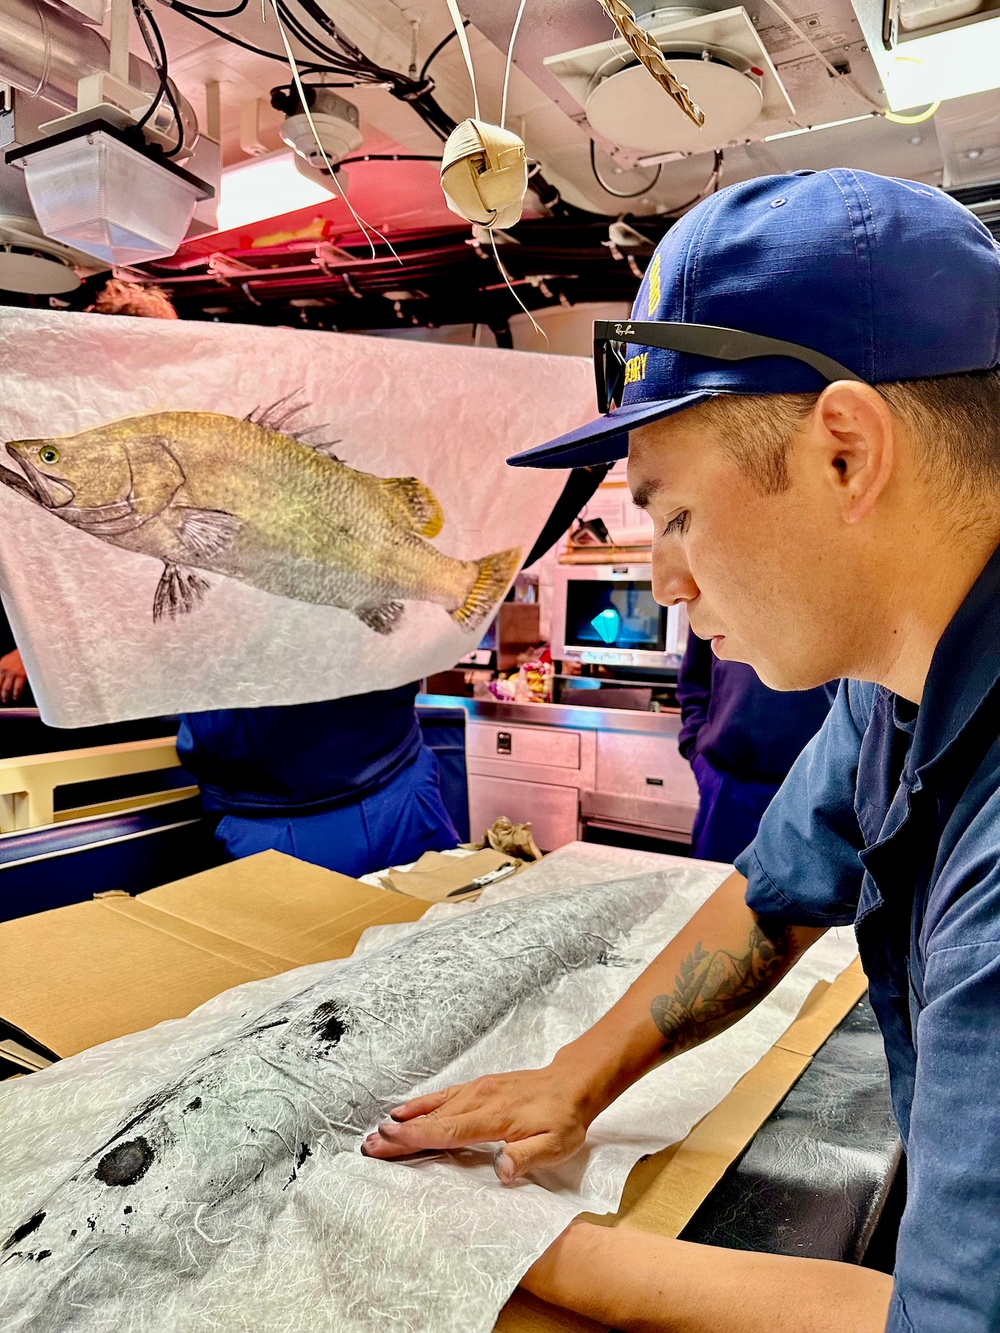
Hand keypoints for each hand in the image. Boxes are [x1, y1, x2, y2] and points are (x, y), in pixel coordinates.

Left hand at [0, 649, 25, 702]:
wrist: (29, 650)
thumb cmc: (19, 655)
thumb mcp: (5, 660)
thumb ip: (1, 669)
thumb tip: (0, 678)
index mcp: (0, 666)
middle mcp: (5, 670)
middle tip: (0, 698)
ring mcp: (13, 673)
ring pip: (6, 688)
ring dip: (5, 696)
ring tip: (5, 699)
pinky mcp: (21, 675)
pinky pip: (17, 688)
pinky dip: (16, 694)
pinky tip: (15, 696)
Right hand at [360, 1063, 597, 1182]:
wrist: (571, 1083)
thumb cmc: (564, 1119)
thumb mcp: (556, 1145)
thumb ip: (527, 1156)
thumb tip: (501, 1169)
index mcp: (494, 1117)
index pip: (448, 1130)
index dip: (417, 1137)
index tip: (388, 1139)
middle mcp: (479, 1100)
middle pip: (432, 1120)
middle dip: (399, 1133)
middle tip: (368, 1145)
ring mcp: (476, 1090)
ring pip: (434, 1107)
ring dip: (404, 1120)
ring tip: (377, 1132)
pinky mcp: (478, 1087)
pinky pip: (443, 1096)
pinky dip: (421, 1104)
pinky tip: (404, 1111)